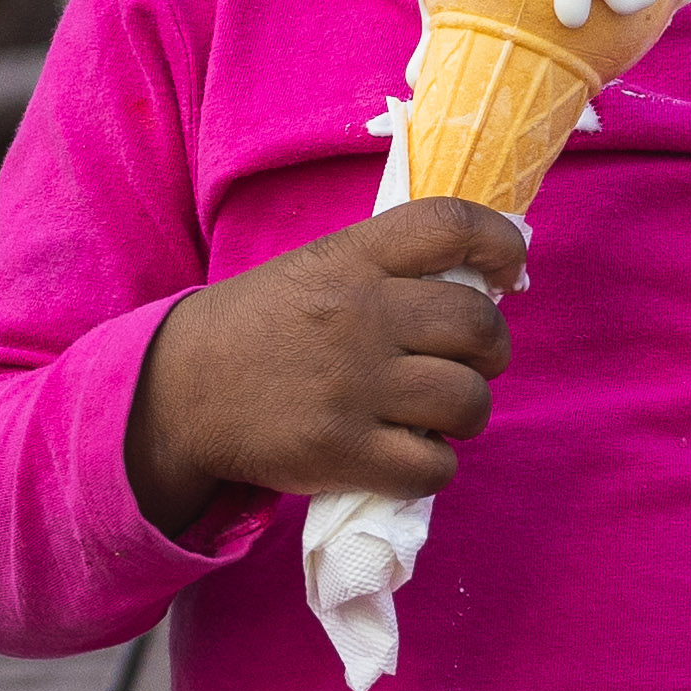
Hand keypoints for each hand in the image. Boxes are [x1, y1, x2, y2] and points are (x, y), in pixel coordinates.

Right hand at [129, 199, 522, 525]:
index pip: (450, 224)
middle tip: (468, 362)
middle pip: (478, 324)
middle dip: (491, 350)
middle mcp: (359, 314)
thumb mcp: (317, 269)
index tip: (509, 270)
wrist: (181, 391)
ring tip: (436, 414)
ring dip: (466, 412)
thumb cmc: (262, 327)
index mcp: (352, 257)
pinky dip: (431, 466)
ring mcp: (353, 386)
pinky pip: (433, 466)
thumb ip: (388, 270)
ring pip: (468, 401)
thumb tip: (482, 288)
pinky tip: (406, 453)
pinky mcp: (343, 451)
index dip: (501, 242)